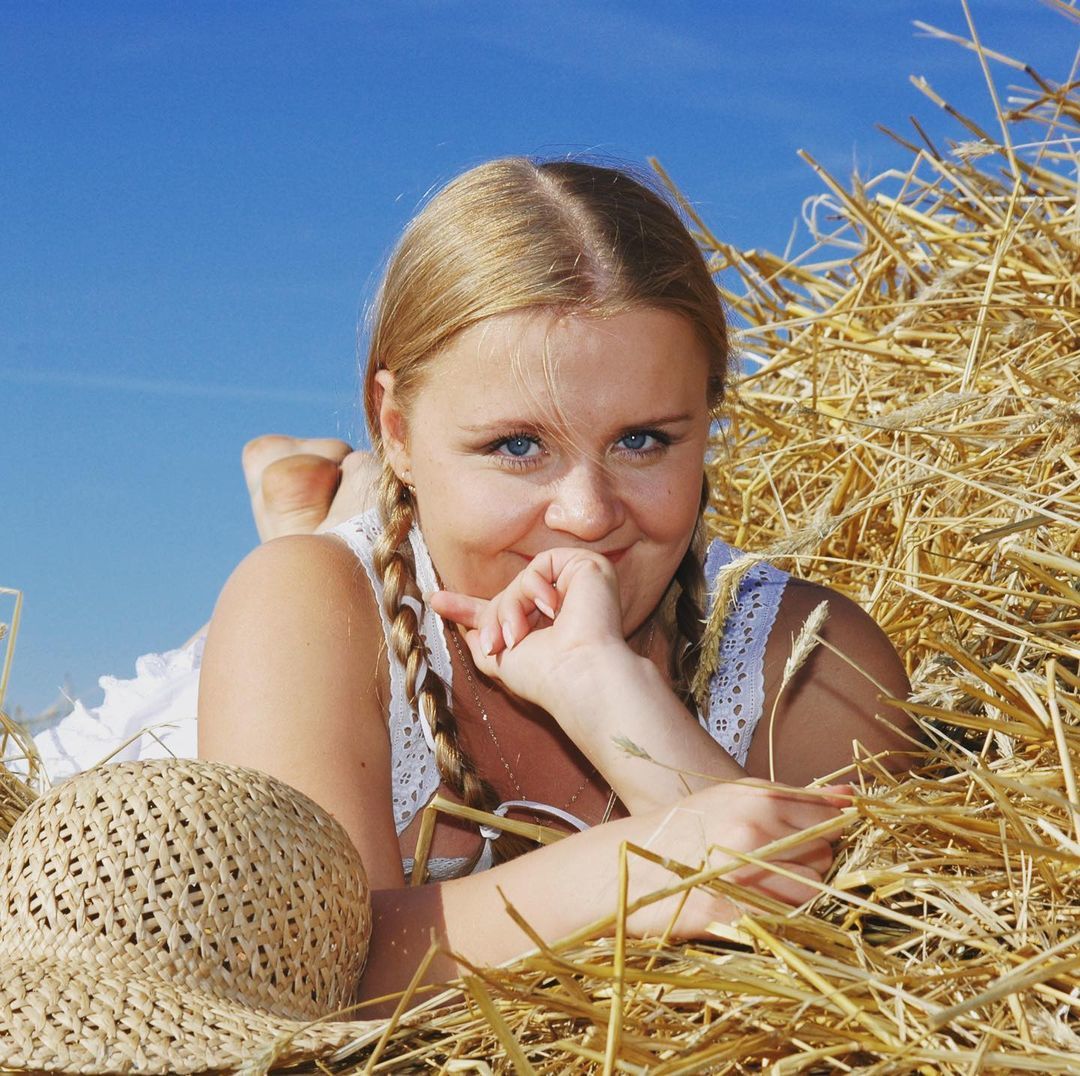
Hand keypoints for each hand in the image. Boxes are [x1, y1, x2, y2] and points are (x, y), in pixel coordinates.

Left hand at [428, 548, 632, 712]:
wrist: (579, 674)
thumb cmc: (545, 676)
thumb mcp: (501, 661)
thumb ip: (483, 638)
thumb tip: (469, 626)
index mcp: (541, 630)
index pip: (501, 610)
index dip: (466, 606)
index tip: (434, 600)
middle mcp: (558, 608)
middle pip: (507, 595)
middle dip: (494, 617)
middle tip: (497, 643)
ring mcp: (574, 587)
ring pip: (521, 581)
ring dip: (511, 608)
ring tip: (519, 635)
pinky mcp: (587, 567)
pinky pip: (542, 564)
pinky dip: (535, 587)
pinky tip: (553, 608)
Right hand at [619, 780, 851, 937]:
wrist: (621, 866)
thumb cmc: (682, 831)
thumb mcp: (735, 800)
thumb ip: (795, 800)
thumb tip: (853, 795)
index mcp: (756, 797)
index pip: (827, 819)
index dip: (821, 834)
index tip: (803, 843)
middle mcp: (755, 830)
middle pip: (824, 856)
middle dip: (808, 865)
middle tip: (768, 866)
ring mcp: (744, 874)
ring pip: (810, 892)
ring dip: (793, 895)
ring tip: (755, 888)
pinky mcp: (733, 914)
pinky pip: (784, 921)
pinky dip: (775, 918)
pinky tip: (746, 906)